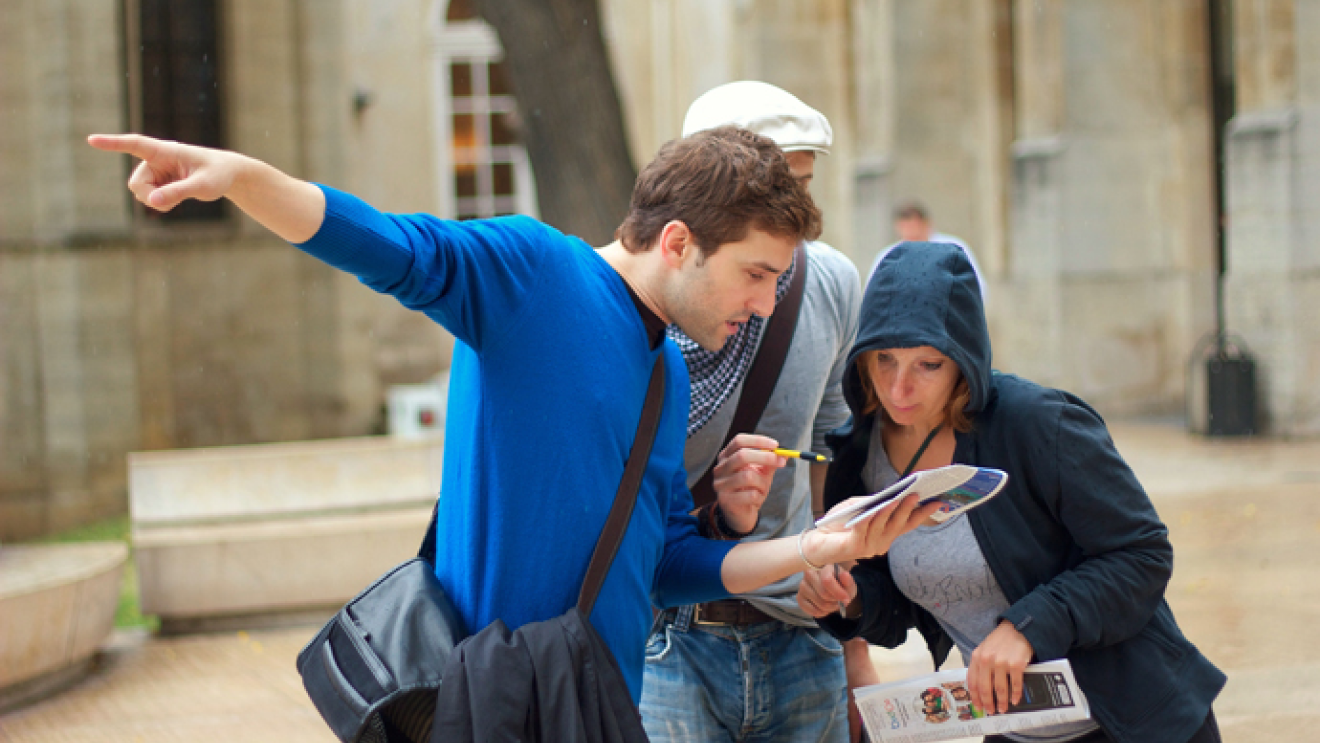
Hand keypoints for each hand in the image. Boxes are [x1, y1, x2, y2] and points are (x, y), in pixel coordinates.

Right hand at [88, 134, 243, 211]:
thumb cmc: (217, 174)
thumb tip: (152, 201)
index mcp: (165, 150)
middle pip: (136, 184)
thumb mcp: (203, 186)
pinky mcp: (157, 183)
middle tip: (175, 200)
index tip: (91, 140)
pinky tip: (177, 197)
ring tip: (182, 194)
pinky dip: (162, 204)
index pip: (135, 144)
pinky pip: (149, 199)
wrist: (226, 175)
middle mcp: (155, 160)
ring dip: (159, 201)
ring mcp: (155, 172)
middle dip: (151, 197)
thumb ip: (178, 192)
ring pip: (141, 194)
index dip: (113, 143)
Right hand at [712, 433, 785, 533]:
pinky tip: (756, 499)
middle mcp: (720, 468)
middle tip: (781, 461)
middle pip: (741, 455)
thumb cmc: (750, 489)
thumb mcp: (762, 473)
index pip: (739, 441)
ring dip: (762, 482)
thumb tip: (786, 454)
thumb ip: (771, 462)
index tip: (775, 445)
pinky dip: (759, 496)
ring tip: (763, 488)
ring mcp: (720, 484)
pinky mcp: (725, 500)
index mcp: (726, 456)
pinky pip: (750, 495)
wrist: (741, 514)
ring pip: (747, 476)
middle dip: (765, 457)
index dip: (758, 441)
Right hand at [796, 564, 856, 617]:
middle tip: (840, 601)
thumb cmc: (840, 584)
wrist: (832, 589)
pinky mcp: (799, 597)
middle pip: (823, 594)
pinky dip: (822, 613)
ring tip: (833, 604)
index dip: (838, 592)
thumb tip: (845, 575)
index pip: (827, 580)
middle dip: (835, 601)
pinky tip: (825, 608)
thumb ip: (848, 580)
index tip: (846, 599)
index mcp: (822, 566)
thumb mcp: (848, 582)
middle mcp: (809, 573)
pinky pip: (813, 611)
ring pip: (819, 603)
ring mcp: (802, 585)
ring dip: (830, 608)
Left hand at [803, 494, 940, 567]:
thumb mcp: (859, 506)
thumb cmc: (839, 522)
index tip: (937, 502)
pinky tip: (875, 508)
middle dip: (908, 509)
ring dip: (891, 511)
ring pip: (883, 526)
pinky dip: (870, 517)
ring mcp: (869, 548)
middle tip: (916, 495)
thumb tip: (890, 496)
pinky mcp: (854, 547)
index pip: (908, 524)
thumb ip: (874, 503)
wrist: (817, 539)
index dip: (922, 514)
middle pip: (898, 525)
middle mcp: (881, 544)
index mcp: (885, 534)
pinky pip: (864, 529)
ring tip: (898, 497)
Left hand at [967, 620, 1034, 714]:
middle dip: (988, 703)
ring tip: (1003, 709)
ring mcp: (1001, 662)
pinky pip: (1015, 685)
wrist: (1018, 628)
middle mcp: (987, 660)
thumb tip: (980, 688)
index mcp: (976, 657)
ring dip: (1001, 702)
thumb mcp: (984, 649)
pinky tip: (1015, 700)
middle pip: (985, 688)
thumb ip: (980, 665)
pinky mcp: (1016, 665)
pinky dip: (1015, 695)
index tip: (978, 706)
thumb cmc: (1000, 640)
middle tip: (991, 711)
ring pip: (1000, 689)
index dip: (975, 697)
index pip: (973, 682)